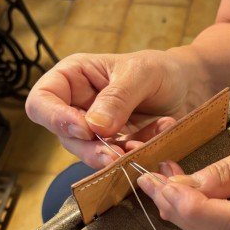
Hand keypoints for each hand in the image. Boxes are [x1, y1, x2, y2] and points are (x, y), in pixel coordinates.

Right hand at [26, 50, 188, 167]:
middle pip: (66, 136)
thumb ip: (117, 98)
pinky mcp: (118, 146)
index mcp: (73, 78)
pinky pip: (118, 159)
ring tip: (141, 147)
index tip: (85, 130)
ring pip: (91, 153)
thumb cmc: (160, 70)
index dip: (56, 119)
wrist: (188, 86)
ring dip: (115, 156)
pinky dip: (135, 155)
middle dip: (91, 149)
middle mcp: (79, 105)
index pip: (42, 101)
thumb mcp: (141, 74)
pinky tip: (154, 140)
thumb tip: (94, 127)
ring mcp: (97, 129)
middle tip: (116, 155)